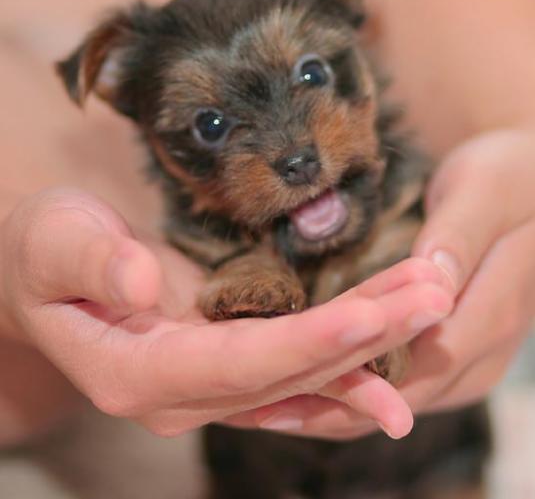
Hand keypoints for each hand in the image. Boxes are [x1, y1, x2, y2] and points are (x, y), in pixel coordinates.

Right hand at [0, 188, 452, 438]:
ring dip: (372, 343)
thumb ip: (91, 261)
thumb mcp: (52, 242)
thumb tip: (140, 282)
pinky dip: (346, 361)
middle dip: (366, 337)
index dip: (307, 344)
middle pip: (289, 375)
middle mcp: (180, 394)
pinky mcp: (225, 365)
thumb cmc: (45, 253)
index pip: (239, 365)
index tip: (373, 316)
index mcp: (136, 373)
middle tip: (434, 298)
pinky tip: (392, 344)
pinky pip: (294, 374)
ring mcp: (207, 386)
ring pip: (303, 376)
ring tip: (431, 304)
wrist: (44, 276)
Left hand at [229, 128, 534, 439]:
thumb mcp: (485, 191)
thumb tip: (433, 283)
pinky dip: (358, 393)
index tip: (291, 380)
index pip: (422, 361)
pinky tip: (311, 389)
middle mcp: (483, 350)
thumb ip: (460, 235)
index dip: (358, 378)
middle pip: (405, 394)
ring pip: (402, 399)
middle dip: (335, 407)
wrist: (524, 189)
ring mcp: (470, 358)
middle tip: (260, 409)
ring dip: (340, 409)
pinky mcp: (454, 353)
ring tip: (270, 410)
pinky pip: (405, 383)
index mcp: (492, 312)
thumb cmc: (505, 178)